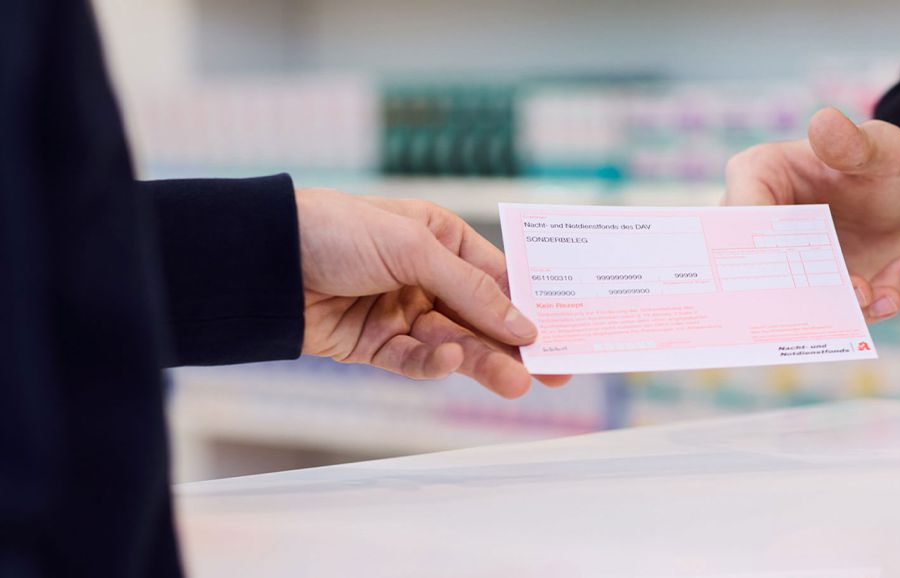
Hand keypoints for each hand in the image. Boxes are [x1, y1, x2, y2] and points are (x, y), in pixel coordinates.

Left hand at [295, 188, 569, 397]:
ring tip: (516, 383)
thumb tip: (524, 325)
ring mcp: (401, 312)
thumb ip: (471, 290)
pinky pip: (415, 360)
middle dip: (516, 344)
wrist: (262, 259)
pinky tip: (446, 358)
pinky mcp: (375, 344)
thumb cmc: (337, 231)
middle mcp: (425, 276)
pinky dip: (432, 363)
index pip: (498, 276)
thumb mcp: (414, 248)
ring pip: (455, 343)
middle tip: (555, 372)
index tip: (564, 330)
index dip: (531, 304)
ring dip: (484, 362)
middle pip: (482, 316)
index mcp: (441, 238)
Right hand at [724, 108, 899, 321]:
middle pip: (760, 270)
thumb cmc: (880, 159)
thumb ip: (852, 142)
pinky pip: (839, 312)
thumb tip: (823, 122)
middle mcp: (763, 227)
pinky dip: (874, 305)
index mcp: (758, 178)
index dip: (759, 245)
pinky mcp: (823, 292)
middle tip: (854, 290)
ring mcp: (790, 264)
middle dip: (804, 291)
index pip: (740, 216)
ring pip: (799, 301)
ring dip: (843, 306)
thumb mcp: (879, 145)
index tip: (791, 261)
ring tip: (883, 292)